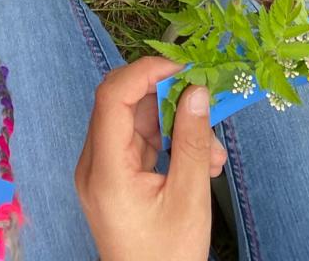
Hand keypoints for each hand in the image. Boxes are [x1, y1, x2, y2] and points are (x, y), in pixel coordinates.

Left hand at [75, 58, 224, 260]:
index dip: (145, 70)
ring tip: (214, 153)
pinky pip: (140, 142)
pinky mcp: (115, 178)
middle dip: (167, 97)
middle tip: (204, 103)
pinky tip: (203, 159)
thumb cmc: (168, 256)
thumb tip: (196, 90)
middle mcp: (94, 164)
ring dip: (176, 123)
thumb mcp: (188, 198)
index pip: (112, 96)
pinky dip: (170, 142)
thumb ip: (191, 140)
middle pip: (123, 103)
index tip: (183, 66)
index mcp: (105, 170)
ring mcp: (102, 171)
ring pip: (136, 121)